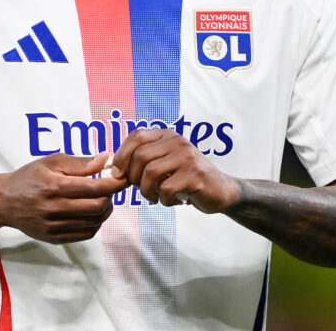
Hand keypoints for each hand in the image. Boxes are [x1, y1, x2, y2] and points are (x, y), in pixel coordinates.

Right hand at [0, 152, 126, 243]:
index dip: (115, 183)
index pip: (95, 188)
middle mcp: (54, 209)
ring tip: (102, 198)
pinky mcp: (54, 238)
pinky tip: (92, 212)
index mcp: (54, 186)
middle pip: (98, 206)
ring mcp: (54, 226)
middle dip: (111, 196)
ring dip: (105, 210)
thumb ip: (80, 162)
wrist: (4, 202)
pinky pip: (85, 234)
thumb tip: (106, 159)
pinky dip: (95, 223)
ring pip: (94, 222)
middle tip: (112, 187)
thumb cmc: (28, 177)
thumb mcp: (51, 161)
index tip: (124, 177)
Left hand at [110, 129, 239, 212]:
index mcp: (168, 135)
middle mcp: (178, 142)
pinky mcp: (195, 175)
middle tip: (140, 190)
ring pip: (151, 173)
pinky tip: (172, 201)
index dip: (122, 154)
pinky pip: (166, 189)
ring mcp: (188, 157)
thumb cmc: (187, 179)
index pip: (137, 135)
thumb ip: (145, 161)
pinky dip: (163, 200)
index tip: (118, 174)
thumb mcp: (166, 164)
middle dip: (132, 178)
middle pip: (140, 156)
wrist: (221, 191)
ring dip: (146, 191)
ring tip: (155, 197)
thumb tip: (114, 170)